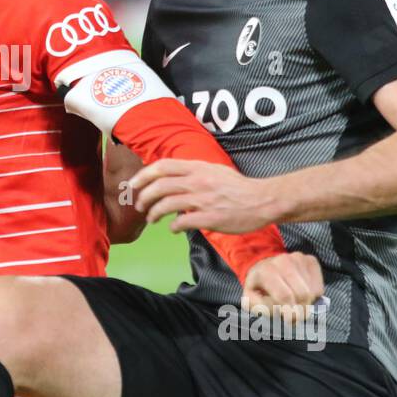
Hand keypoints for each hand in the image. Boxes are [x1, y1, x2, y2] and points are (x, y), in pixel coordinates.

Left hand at [130, 159, 275, 233]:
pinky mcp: (210, 218)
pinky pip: (182, 223)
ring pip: (166, 205)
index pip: (162, 166)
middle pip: (159, 186)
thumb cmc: (238, 187)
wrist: (262, 200)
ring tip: (152, 219)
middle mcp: (198, 181)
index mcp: (198, 168)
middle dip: (144, 197)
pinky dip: (173, 227)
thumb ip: (193, 172)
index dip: (143, 175)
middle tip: (140, 206)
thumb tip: (173, 177)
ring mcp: (203, 200)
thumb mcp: (214, 170)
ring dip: (154, 213)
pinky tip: (174, 229)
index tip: (133, 185)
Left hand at [241, 252, 323, 323]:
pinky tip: (303, 293)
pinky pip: (319, 286)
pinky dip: (314, 296)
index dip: (290, 312)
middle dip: (301, 310)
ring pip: (312, 291)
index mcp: (266, 271)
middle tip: (296, 317)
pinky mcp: (311, 260)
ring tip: (296, 303)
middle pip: (302, 294)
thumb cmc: (259, 286)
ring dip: (307, 303)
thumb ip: (260, 307)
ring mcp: (299, 259)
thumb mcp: (251, 298)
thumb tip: (278, 311)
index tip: (291, 321)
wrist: (265, 266)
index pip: (284, 295)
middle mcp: (283, 261)